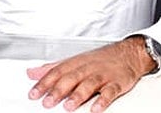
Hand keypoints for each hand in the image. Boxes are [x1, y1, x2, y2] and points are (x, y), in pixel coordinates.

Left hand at [26, 36, 155, 111]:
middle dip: (58, 90)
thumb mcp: (74, 61)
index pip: (57, 72)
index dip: (44, 83)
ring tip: (68, 106)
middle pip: (71, 78)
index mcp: (76, 63)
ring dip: (78, 95)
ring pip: (89, 84)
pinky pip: (110, 92)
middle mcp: (88, 68)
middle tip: (47, 102)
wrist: (128, 53)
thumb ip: (52, 68)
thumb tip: (31, 73)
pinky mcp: (117, 82)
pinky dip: (103, 100)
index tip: (33, 94)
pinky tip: (96, 108)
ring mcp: (103, 75)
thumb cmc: (99, 59)